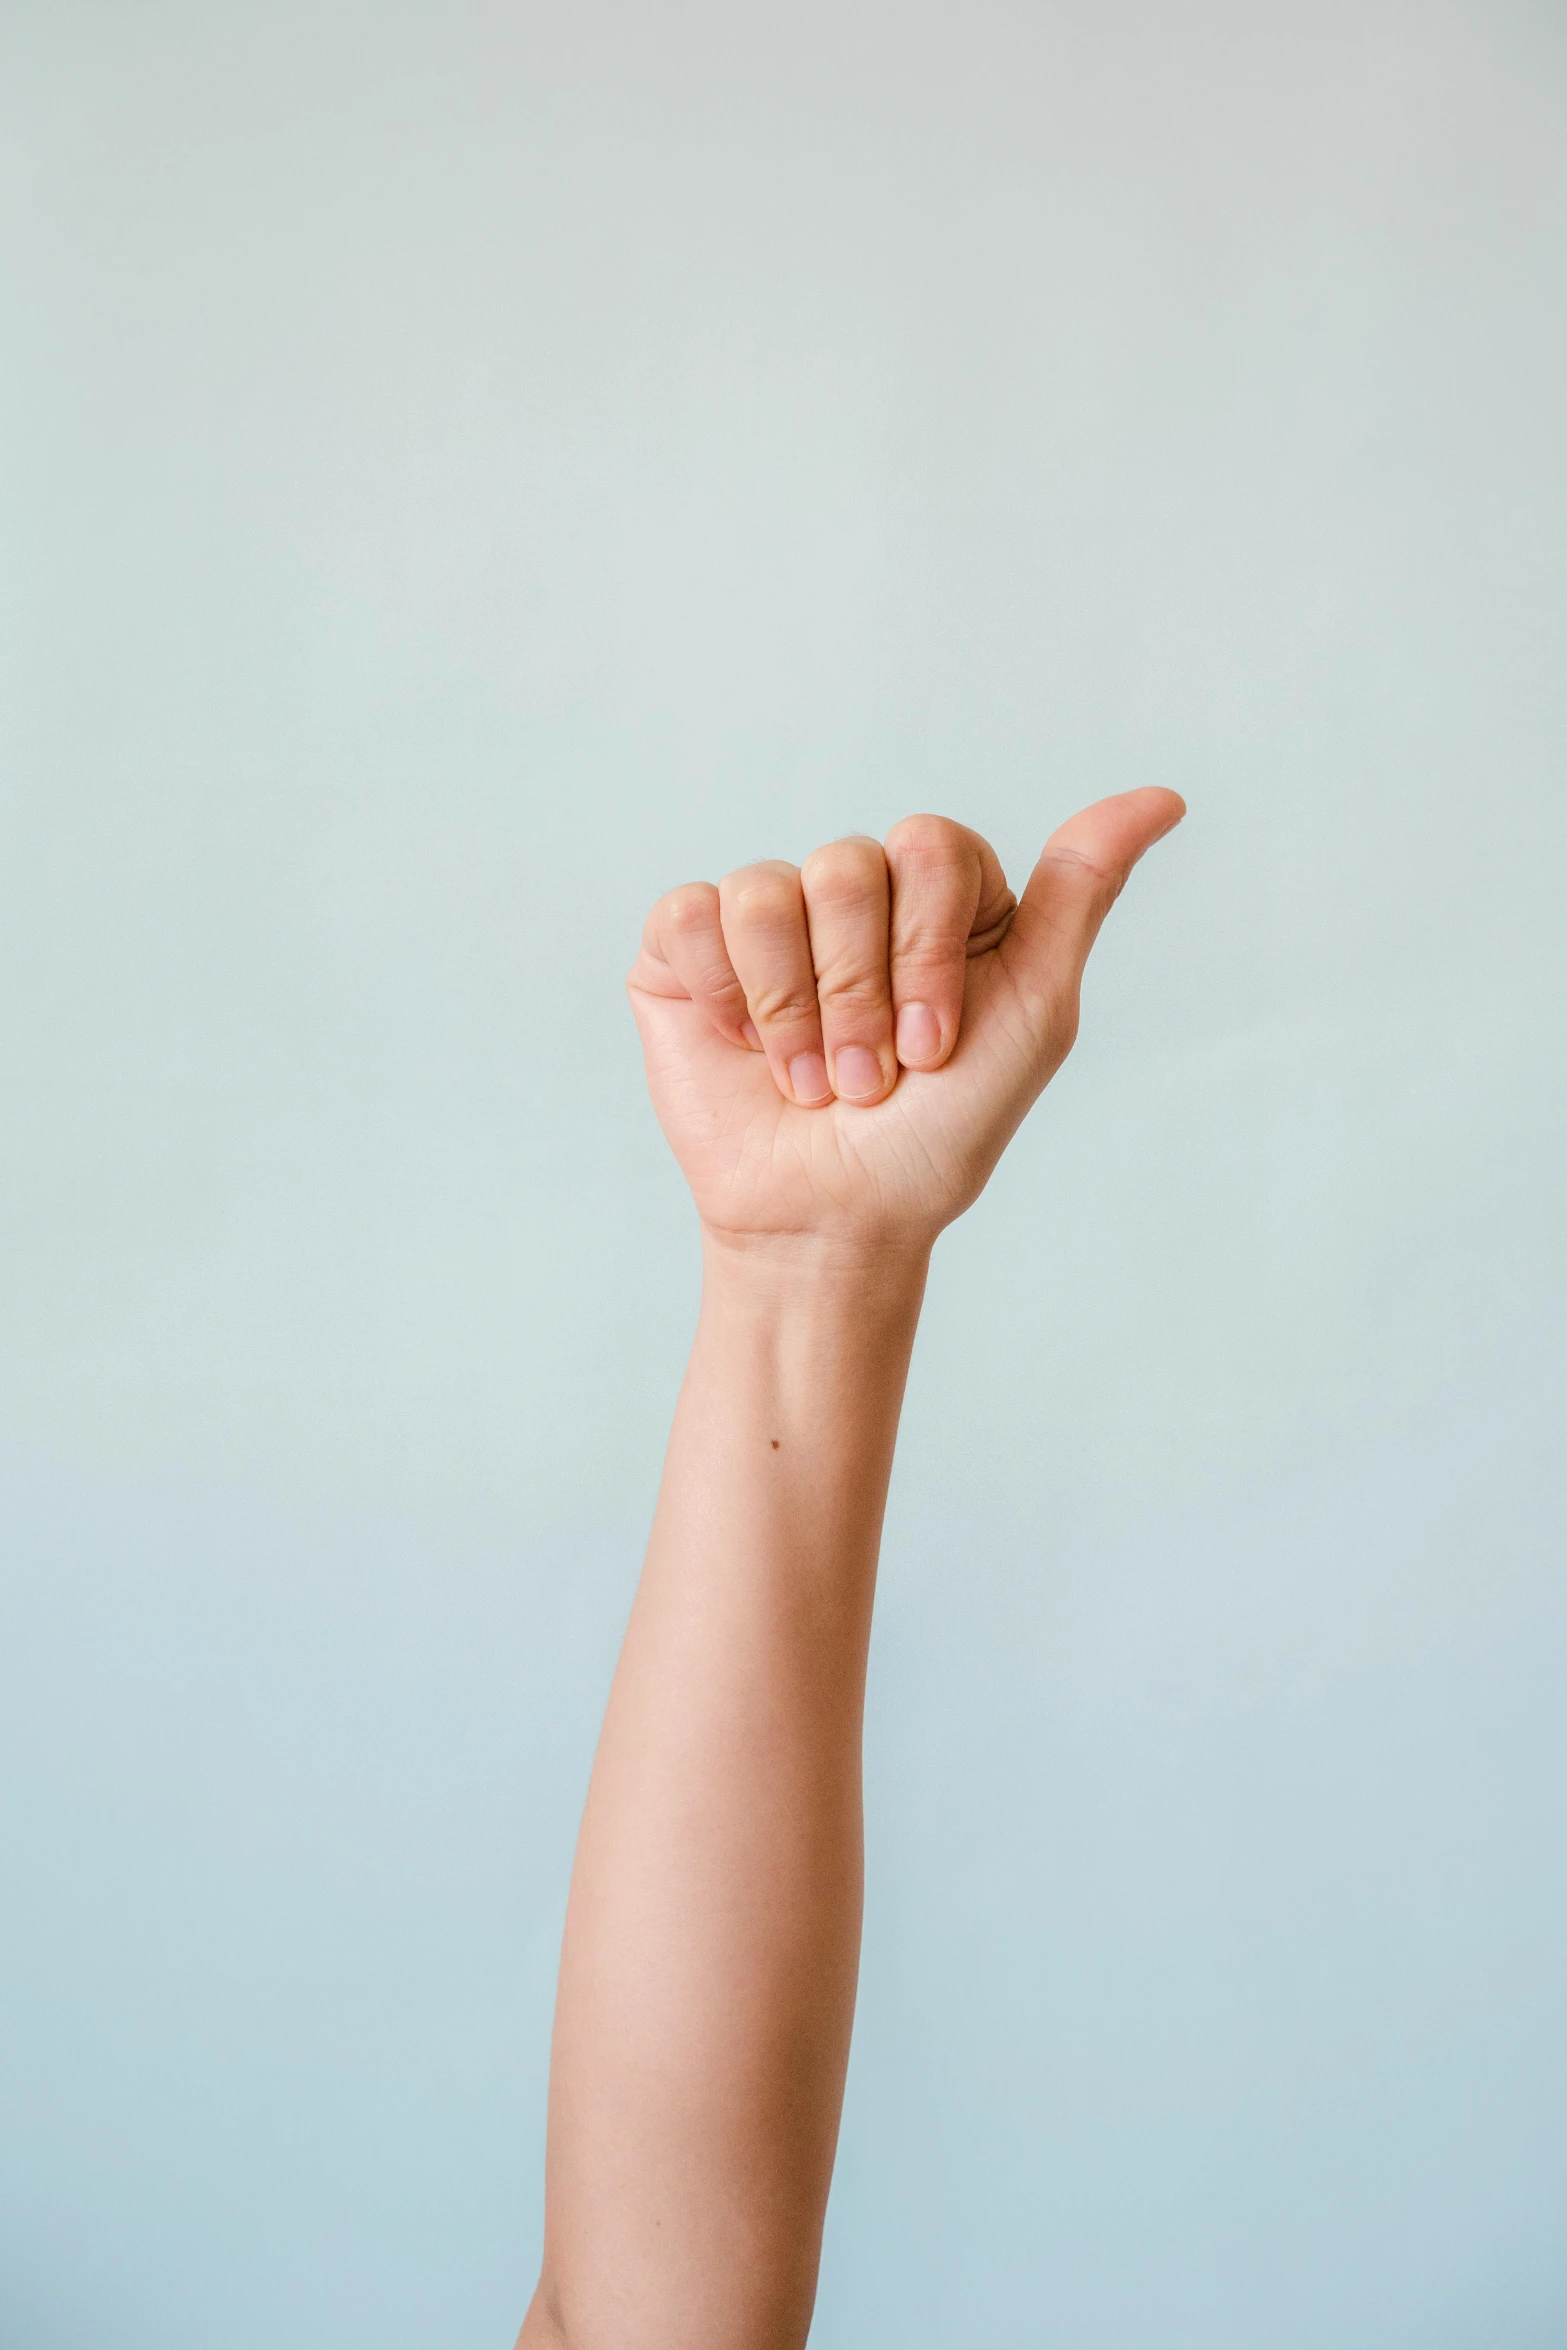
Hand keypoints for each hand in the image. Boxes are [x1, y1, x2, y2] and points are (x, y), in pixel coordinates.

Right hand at [627, 790, 1184, 1256]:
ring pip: (766, 893)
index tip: (935, 1047)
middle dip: (859, 995)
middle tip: (869, 1078)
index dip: (927, 950)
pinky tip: (744, 1048)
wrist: (834, 1220)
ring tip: (809, 1081)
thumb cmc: (939, 1133)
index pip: (929, 846)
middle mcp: (851, 891)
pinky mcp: (687, 951)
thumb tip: (1162, 799)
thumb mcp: (1035, 1012)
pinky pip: (691, 914)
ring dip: (793, 1012)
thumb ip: (1082, 893)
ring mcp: (767, 917)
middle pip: (846, 866)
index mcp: (937, 895)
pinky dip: (726, 999)